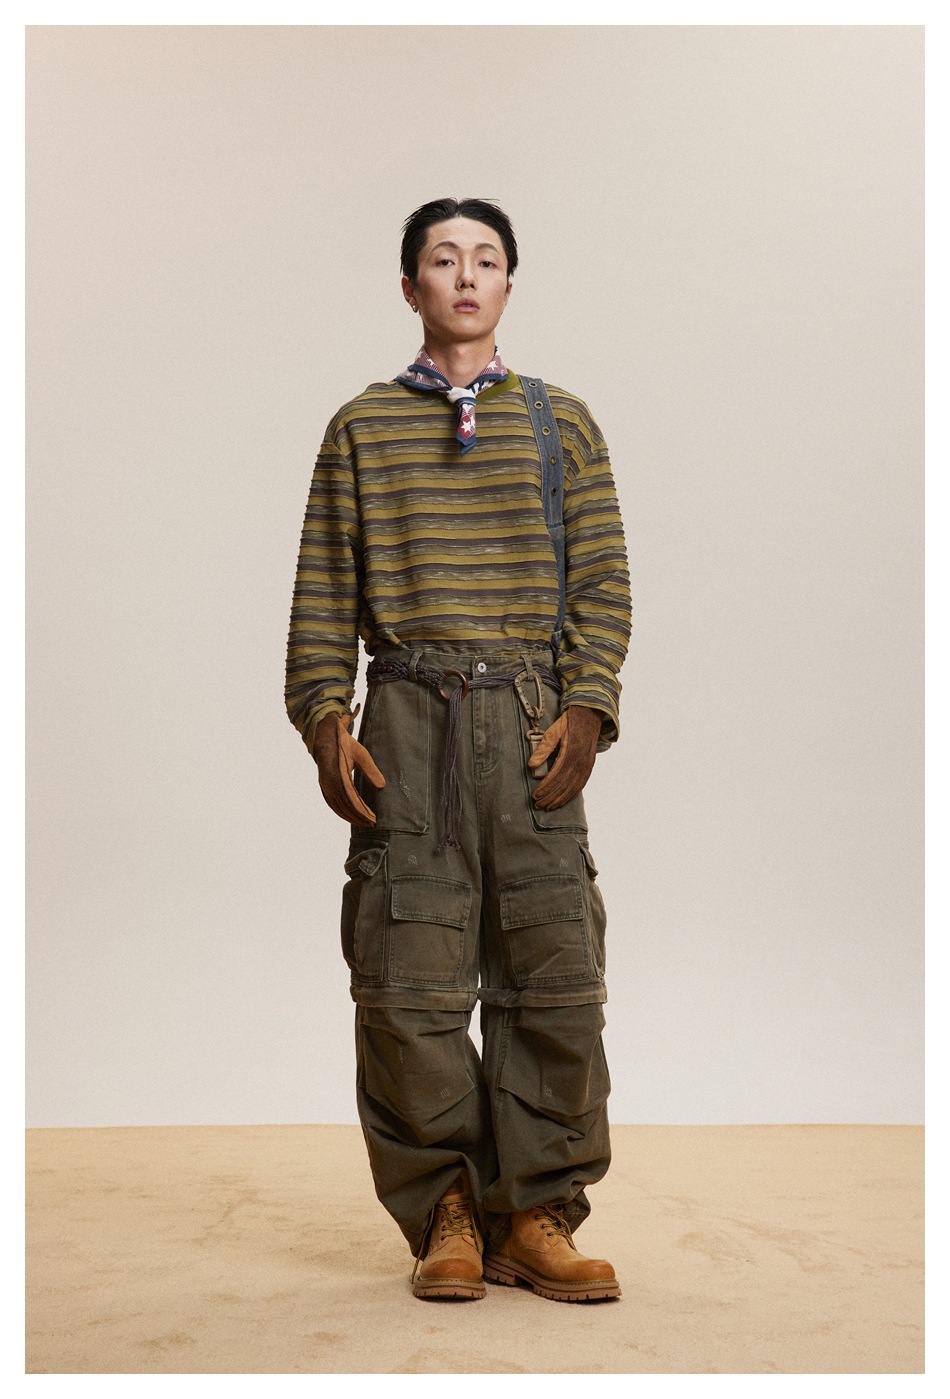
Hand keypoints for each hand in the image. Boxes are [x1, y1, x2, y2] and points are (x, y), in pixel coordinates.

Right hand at [313, 712, 385, 826]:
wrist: (325, 736)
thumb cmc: (345, 744)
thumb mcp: (361, 754)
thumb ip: (371, 770)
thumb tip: (382, 786)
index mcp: (339, 777)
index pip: (353, 802)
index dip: (363, 813)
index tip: (374, 820)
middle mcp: (330, 784)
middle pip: (345, 808)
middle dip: (359, 818)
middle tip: (372, 824)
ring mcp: (325, 785)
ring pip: (337, 808)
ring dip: (350, 817)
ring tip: (363, 822)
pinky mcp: (323, 785)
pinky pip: (331, 803)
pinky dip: (341, 812)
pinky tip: (349, 815)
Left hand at [529, 705, 602, 809]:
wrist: (590, 714)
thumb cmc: (569, 722)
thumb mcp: (553, 731)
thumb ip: (543, 749)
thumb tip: (531, 765)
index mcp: (571, 752)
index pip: (556, 775)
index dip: (546, 787)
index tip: (535, 795)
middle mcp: (580, 761)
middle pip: (564, 785)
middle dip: (550, 797)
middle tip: (538, 805)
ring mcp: (587, 764)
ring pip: (573, 787)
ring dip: (560, 799)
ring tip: (548, 807)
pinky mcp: (589, 765)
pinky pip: (581, 784)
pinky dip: (571, 794)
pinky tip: (563, 800)